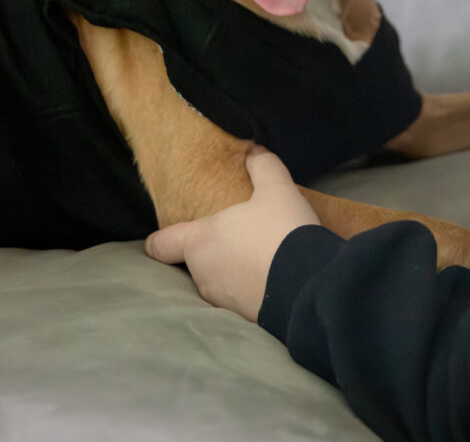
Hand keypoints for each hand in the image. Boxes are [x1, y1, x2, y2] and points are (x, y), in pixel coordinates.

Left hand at [144, 146, 319, 320]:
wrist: (310, 286)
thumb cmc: (281, 231)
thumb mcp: (276, 188)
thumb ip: (262, 166)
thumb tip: (253, 151)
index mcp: (199, 241)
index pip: (160, 245)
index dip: (160, 240)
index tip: (165, 236)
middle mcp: (202, 275)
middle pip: (195, 259)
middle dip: (212, 249)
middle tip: (236, 234)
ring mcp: (221, 301)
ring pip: (218, 280)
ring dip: (232, 269)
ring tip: (259, 254)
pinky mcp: (243, 319)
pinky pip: (240, 298)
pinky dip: (250, 288)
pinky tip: (272, 276)